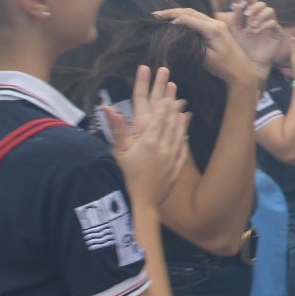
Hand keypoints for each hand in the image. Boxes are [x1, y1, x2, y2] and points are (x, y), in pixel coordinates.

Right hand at [105, 65, 189, 206]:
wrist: (141, 202)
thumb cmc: (124, 177)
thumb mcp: (117, 153)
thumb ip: (117, 129)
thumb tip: (108, 108)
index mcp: (149, 142)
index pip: (159, 119)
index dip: (164, 105)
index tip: (168, 94)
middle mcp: (164, 147)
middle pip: (170, 123)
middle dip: (173, 106)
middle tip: (177, 93)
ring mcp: (172, 158)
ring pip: (179, 134)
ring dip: (181, 120)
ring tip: (184, 108)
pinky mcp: (176, 168)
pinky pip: (183, 148)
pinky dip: (185, 136)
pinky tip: (186, 131)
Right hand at [153, 7, 256, 87]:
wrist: (241, 71)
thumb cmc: (224, 67)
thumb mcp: (206, 57)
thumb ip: (192, 44)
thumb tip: (178, 34)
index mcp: (213, 29)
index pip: (189, 18)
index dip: (173, 18)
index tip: (158, 21)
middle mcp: (216, 23)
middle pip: (191, 12)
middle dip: (172, 12)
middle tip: (156, 14)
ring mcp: (218, 24)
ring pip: (195, 13)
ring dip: (179, 13)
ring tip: (163, 15)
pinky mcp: (218, 28)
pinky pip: (200, 18)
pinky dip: (187, 17)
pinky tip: (177, 20)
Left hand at [232, 0, 282, 79]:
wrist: (252, 61)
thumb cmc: (244, 47)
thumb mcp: (237, 32)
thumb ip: (237, 18)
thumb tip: (235, 4)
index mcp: (255, 17)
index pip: (255, 4)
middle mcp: (264, 20)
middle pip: (264, 5)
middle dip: (255, 8)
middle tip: (247, 17)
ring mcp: (272, 26)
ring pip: (270, 11)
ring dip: (260, 16)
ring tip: (251, 26)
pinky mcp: (278, 33)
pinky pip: (274, 23)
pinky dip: (264, 25)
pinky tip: (256, 31)